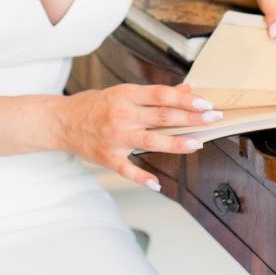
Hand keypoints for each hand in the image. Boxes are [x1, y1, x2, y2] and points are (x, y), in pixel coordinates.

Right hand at [54, 82, 220, 189]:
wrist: (62, 121)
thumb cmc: (95, 105)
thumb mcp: (123, 93)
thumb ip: (154, 95)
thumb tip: (187, 91)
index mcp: (126, 96)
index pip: (161, 96)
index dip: (185, 99)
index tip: (205, 102)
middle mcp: (122, 115)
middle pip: (161, 116)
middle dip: (190, 118)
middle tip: (213, 119)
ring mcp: (115, 138)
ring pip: (150, 141)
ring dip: (176, 143)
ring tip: (197, 143)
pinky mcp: (108, 158)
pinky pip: (127, 170)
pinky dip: (142, 177)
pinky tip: (156, 183)